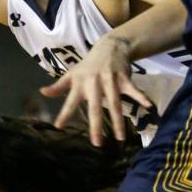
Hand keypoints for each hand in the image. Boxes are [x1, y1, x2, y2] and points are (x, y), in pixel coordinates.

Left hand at [39, 34, 153, 145]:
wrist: (109, 47)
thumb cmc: (88, 65)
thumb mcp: (72, 74)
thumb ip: (59, 86)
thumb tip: (43, 92)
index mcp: (80, 84)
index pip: (70, 101)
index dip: (64, 113)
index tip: (58, 126)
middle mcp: (94, 83)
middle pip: (95, 107)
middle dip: (96, 125)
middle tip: (96, 143)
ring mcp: (110, 81)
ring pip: (115, 104)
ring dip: (119, 121)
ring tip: (120, 138)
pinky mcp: (124, 78)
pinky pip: (133, 90)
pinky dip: (141, 97)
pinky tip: (148, 106)